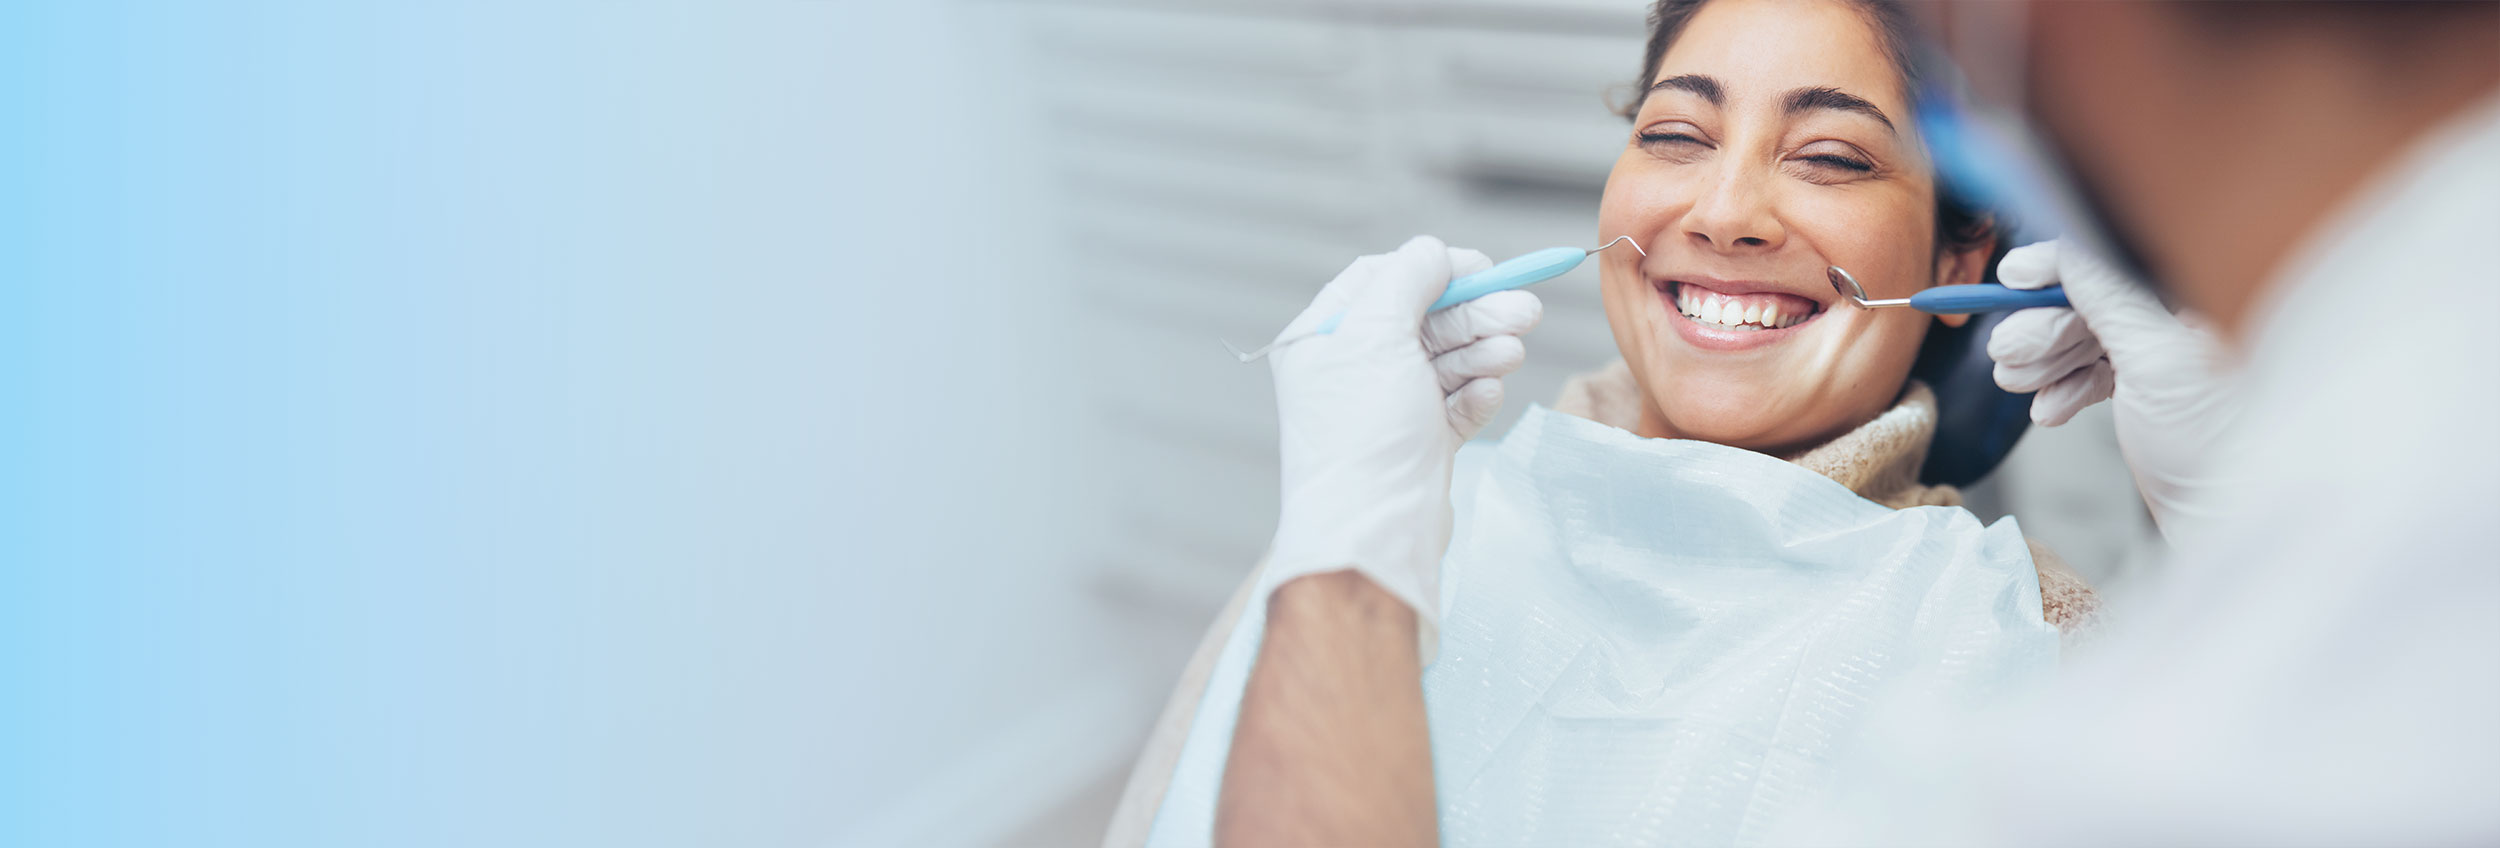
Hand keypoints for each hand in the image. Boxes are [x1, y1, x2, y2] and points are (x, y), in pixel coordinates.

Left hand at [1263, 235, 1541, 660]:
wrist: (1373, 534)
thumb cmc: (1364, 433)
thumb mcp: (1377, 335)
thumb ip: (1407, 280)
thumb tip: (1433, 253)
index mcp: (1322, 340)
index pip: (1380, 279)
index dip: (1434, 268)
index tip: (1483, 268)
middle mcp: (1351, 371)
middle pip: (1423, 320)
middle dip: (1474, 313)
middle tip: (1527, 311)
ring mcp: (1387, 410)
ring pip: (1445, 362)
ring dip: (1482, 350)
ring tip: (1513, 350)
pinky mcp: (1418, 445)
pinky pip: (1454, 405)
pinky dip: (1474, 395)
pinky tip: (1488, 392)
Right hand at [1987, 239, 2240, 537]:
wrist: (2228, 517)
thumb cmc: (2213, 443)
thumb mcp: (2155, 358)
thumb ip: (2108, 298)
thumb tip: (2063, 252)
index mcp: (2193, 300)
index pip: (2111, 265)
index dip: (2056, 270)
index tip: (2010, 277)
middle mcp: (2176, 324)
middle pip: (2088, 306)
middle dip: (2041, 330)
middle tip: (2005, 353)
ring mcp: (2160, 362)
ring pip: (2083, 344)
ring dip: (2042, 363)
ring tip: (2015, 383)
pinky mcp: (2145, 399)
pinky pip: (2091, 379)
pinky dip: (2063, 392)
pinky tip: (2049, 411)